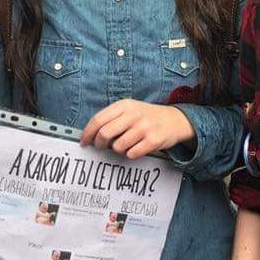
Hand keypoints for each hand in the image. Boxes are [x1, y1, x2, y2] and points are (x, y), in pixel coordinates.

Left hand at [80, 100, 194, 158]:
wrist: (175, 120)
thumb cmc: (147, 117)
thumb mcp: (130, 110)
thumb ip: (112, 118)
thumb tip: (91, 135)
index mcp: (124, 105)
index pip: (98, 119)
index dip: (88, 133)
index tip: (84, 142)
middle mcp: (134, 114)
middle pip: (105, 134)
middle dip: (99, 144)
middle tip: (101, 147)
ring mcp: (144, 127)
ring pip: (118, 146)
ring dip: (118, 149)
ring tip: (125, 145)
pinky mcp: (153, 140)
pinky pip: (132, 154)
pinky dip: (130, 154)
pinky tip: (136, 148)